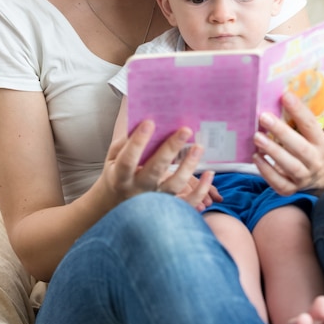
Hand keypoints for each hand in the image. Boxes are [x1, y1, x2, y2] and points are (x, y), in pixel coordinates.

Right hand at [100, 120, 215, 208]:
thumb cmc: (117, 173)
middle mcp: (137, 189)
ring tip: (199, 146)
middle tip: (185, 129)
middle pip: (154, 170)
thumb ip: (126, 140)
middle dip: (170, 149)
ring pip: (173, 185)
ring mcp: (153, 202)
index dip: (138, 141)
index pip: (128, 159)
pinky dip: (201, 190)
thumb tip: (140, 114)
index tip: (150, 122)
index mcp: (120, 176)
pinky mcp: (167, 209)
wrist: (116, 206)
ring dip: (188, 166)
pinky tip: (209, 174)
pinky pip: (187, 202)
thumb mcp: (113, 157)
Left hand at [252, 92, 323, 195]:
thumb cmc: (307, 146)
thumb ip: (296, 118)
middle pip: (300, 148)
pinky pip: (279, 182)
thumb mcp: (308, 133)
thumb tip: (279, 90)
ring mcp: (304, 177)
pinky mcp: (291, 188)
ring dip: (273, 151)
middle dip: (281, 132)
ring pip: (290, 166)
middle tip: (263, 117)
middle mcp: (315, 161)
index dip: (299, 110)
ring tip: (257, 137)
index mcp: (321, 143)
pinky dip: (266, 171)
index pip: (311, 125)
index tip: (285, 96)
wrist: (319, 176)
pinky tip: (256, 157)